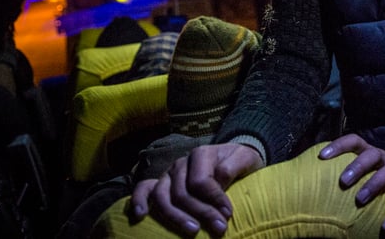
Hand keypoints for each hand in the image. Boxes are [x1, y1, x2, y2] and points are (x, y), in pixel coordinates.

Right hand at [129, 142, 262, 236]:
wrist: (233, 158)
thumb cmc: (239, 161)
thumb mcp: (245, 158)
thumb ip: (233, 167)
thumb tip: (219, 180)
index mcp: (201, 154)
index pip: (200, 181)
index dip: (214, 199)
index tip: (228, 214)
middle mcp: (181, 163)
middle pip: (182, 192)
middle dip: (201, 213)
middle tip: (219, 229)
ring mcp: (169, 173)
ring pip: (162, 196)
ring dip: (175, 217)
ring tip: (193, 232)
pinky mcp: (162, 183)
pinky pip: (144, 189)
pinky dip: (138, 200)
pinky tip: (140, 216)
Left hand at [320, 133, 384, 232]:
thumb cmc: (376, 172)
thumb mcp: (364, 165)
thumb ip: (344, 169)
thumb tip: (312, 182)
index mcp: (369, 151)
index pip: (354, 141)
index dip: (339, 146)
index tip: (322, 156)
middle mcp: (383, 158)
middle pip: (372, 155)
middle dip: (357, 166)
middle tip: (343, 181)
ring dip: (373, 185)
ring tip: (359, 200)